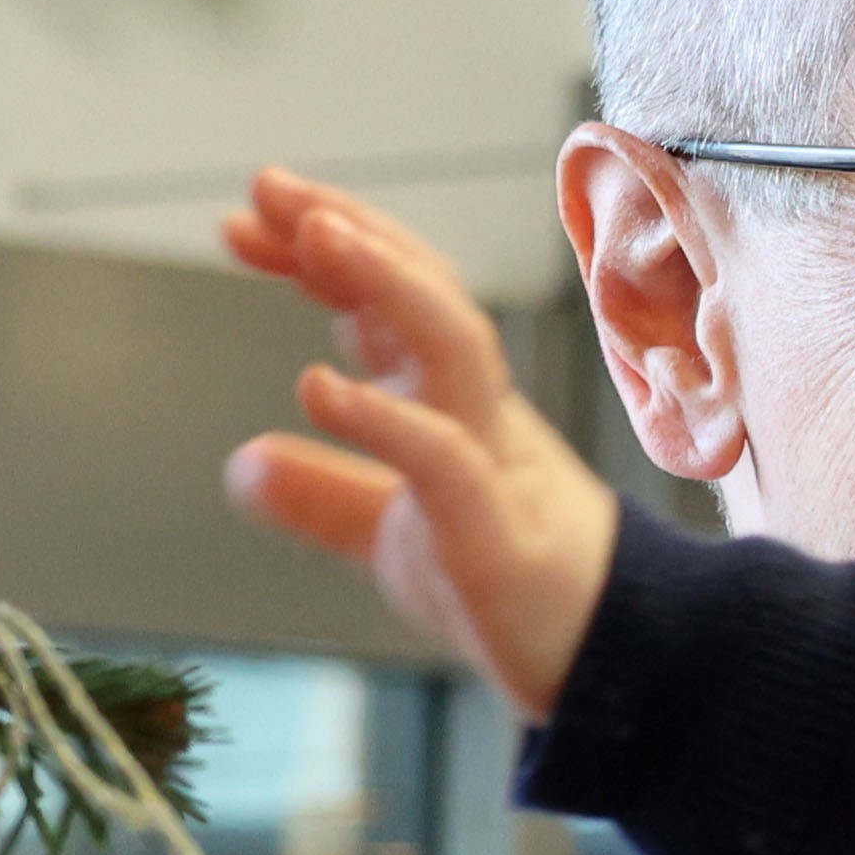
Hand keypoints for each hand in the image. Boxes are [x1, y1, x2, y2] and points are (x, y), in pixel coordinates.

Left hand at [220, 169, 623, 716]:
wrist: (611, 667)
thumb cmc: (509, 591)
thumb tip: (243, 464)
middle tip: (267, 187)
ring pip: (454, 345)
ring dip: (385, 283)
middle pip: (424, 291)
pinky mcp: (498, 533)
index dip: (323, 253)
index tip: (244, 222)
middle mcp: (479, 413)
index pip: (389, 303)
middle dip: (348, 229)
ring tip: (315, 237)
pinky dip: (386, 418)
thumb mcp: (392, 538)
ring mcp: (496, 464)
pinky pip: (448, 459)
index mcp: (453, 405)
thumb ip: (325, 496)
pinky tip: (319, 388)